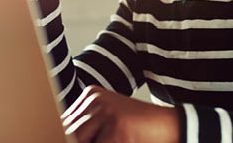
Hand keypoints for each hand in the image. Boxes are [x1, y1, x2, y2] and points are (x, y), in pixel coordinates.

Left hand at [61, 86, 179, 142]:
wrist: (169, 124)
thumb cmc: (137, 125)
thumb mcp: (108, 119)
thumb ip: (87, 126)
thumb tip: (64, 135)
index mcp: (91, 94)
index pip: (65, 120)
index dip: (64, 135)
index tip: (64, 138)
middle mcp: (96, 99)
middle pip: (70, 130)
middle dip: (73, 140)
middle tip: (101, 138)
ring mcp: (106, 112)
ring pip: (79, 139)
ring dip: (91, 142)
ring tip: (114, 138)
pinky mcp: (117, 129)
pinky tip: (122, 140)